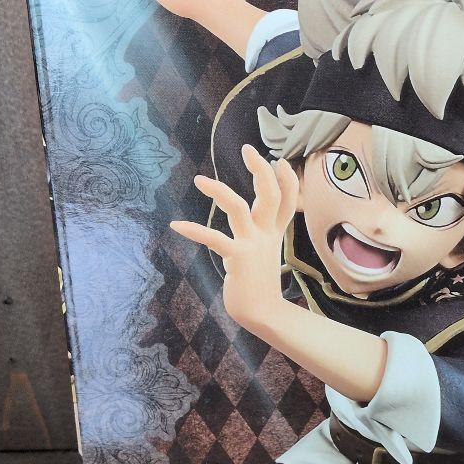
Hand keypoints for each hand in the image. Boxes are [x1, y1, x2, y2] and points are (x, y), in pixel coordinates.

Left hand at [170, 146, 298, 331]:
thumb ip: (261, 238)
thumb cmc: (259, 286)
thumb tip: (253, 226)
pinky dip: (193, 230)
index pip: (288, 201)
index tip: (281, 161)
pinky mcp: (237, 258)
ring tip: (199, 181)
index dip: (287, 180)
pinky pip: (213, 238)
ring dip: (219, 191)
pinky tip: (176, 224)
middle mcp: (266, 235)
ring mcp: (253, 245)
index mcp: (274, 234)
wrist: (263, 315)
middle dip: (260, 170)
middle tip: (247, 149)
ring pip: (239, 208)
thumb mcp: (265, 256)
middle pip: (270, 195)